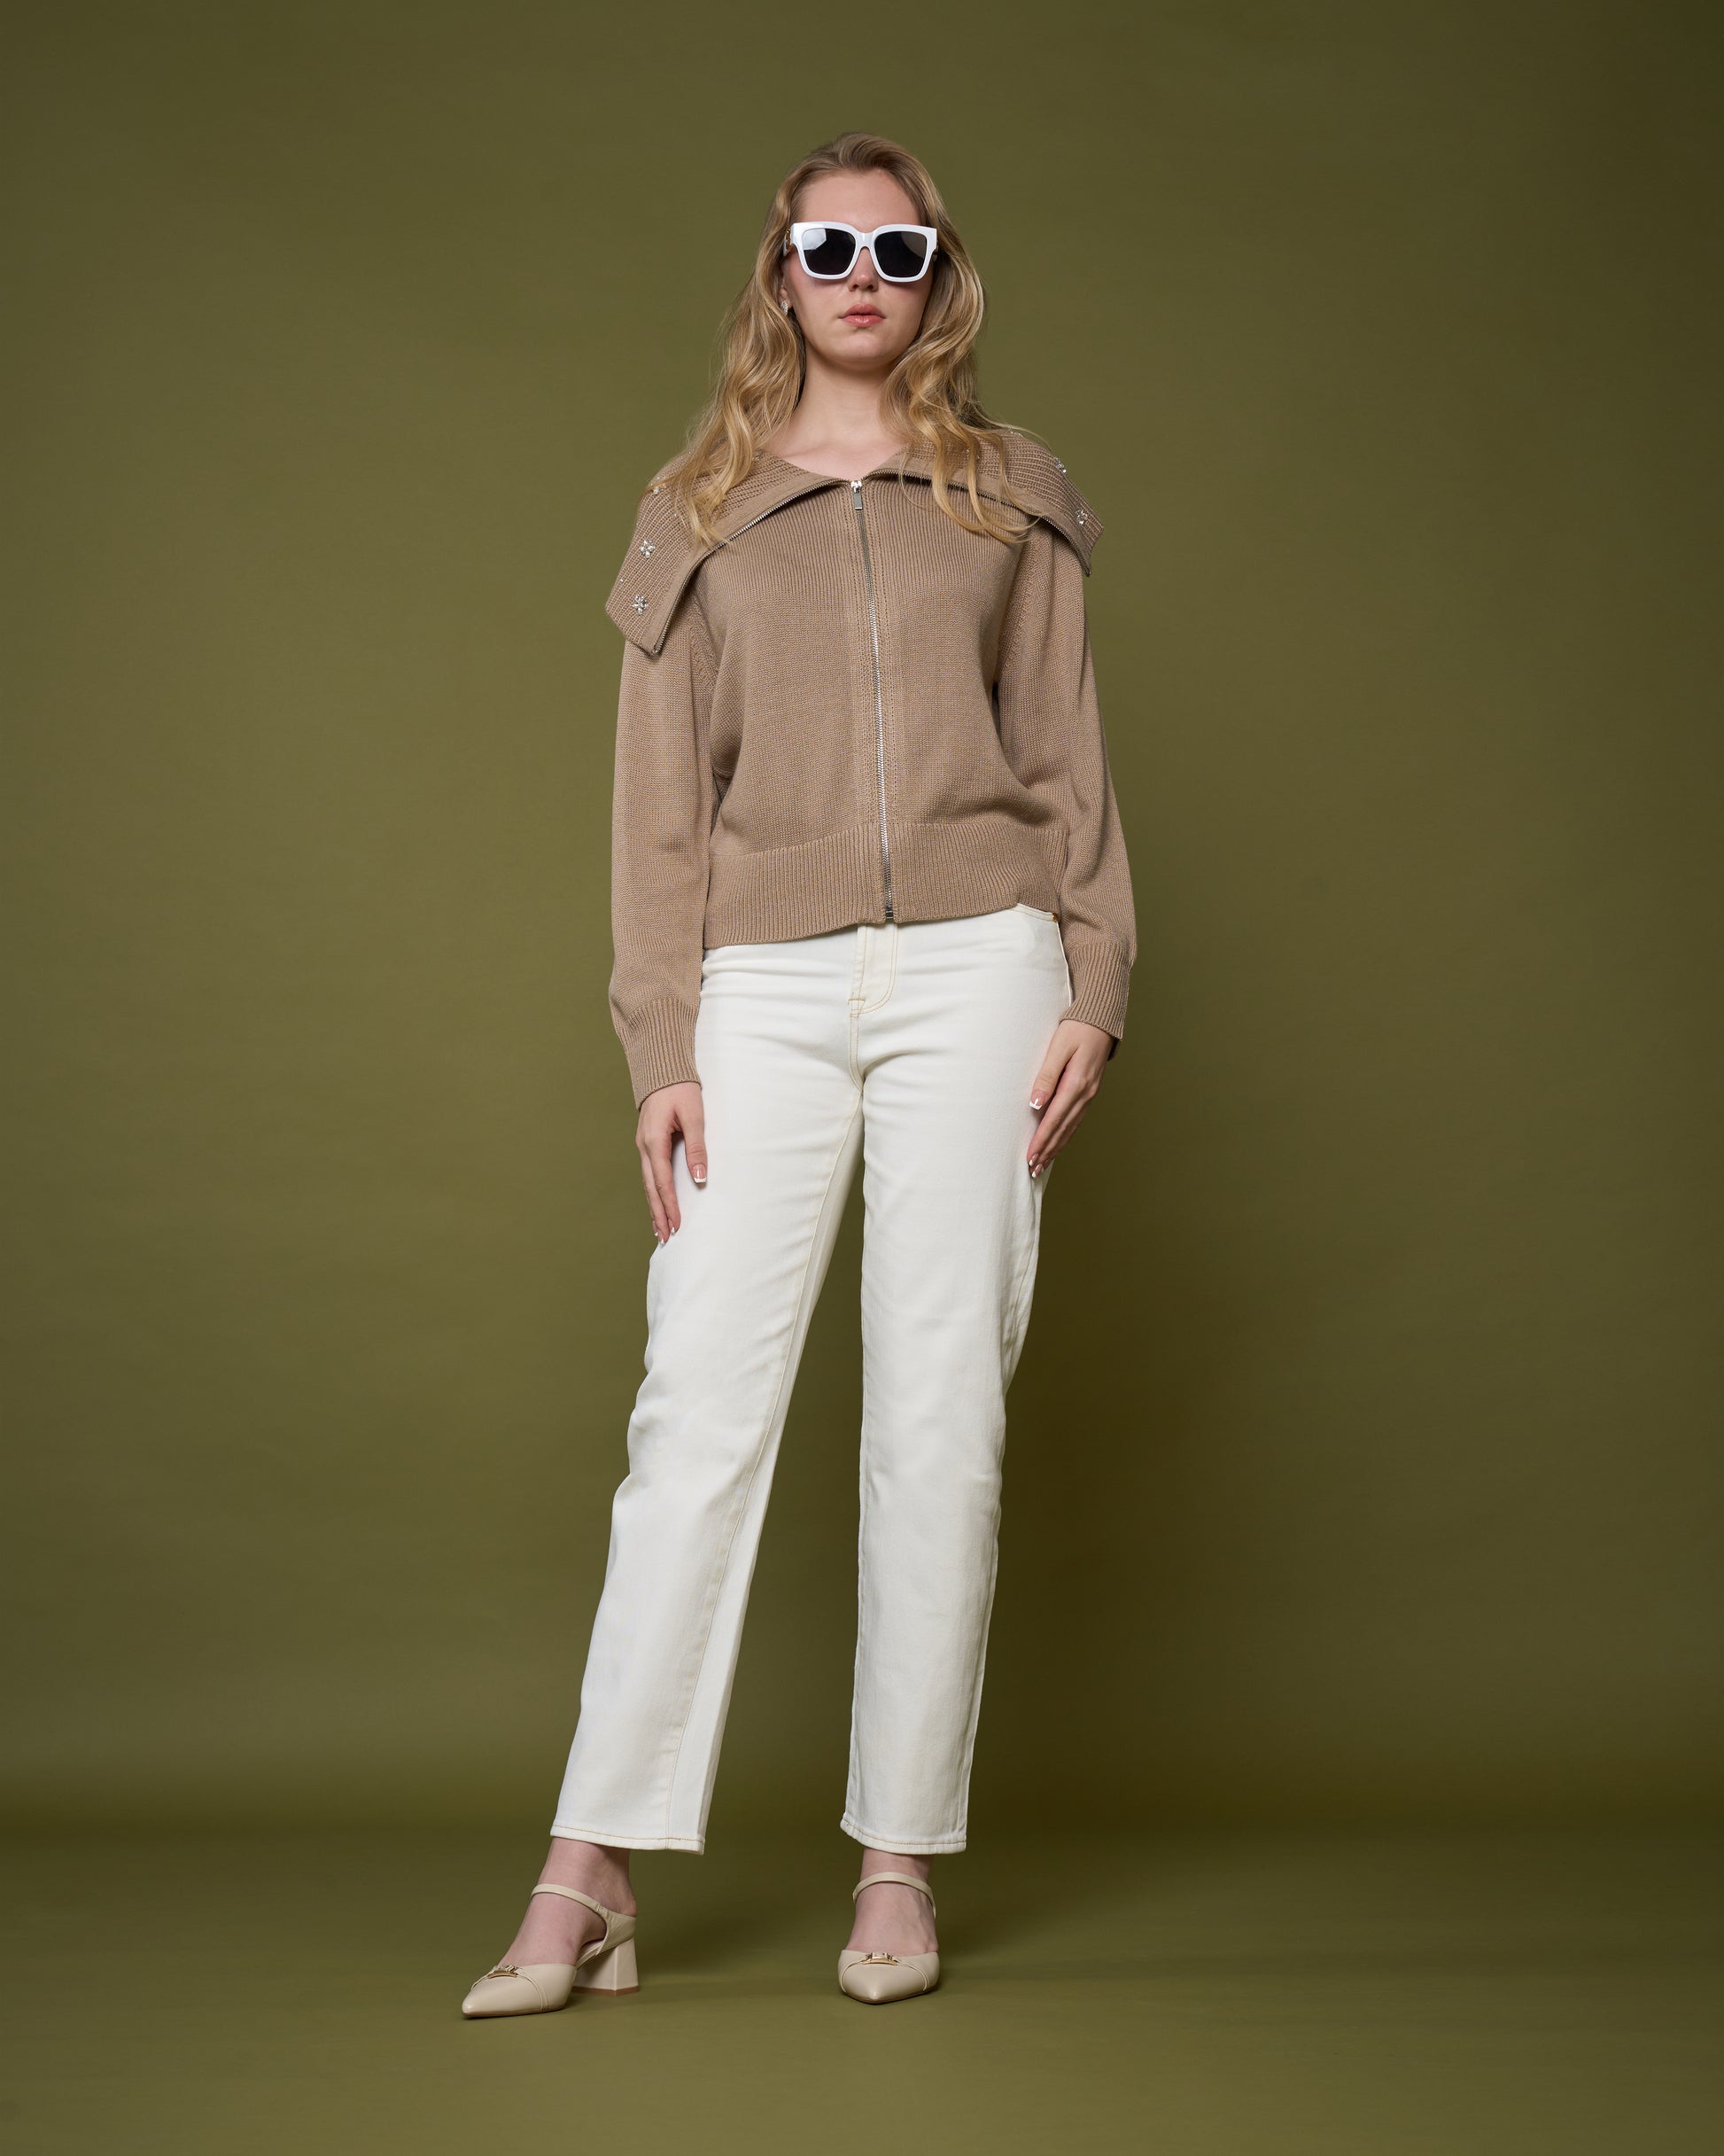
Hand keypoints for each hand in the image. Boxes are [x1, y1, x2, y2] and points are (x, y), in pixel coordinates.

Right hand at [636, 1080, 706, 1240]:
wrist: (662, 1070)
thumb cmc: (680, 1090)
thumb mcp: (694, 1116)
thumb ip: (697, 1147)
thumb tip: (699, 1177)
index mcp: (654, 1141)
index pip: (662, 1181)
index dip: (670, 1205)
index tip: (677, 1225)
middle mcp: (644, 1147)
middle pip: (651, 1188)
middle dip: (658, 1214)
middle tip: (666, 1238)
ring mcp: (643, 1146)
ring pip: (648, 1183)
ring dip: (654, 1206)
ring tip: (660, 1229)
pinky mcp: (647, 1144)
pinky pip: (649, 1173)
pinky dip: (653, 1192)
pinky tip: (657, 1203)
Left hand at [1026, 1021, 1114, 1177]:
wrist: (1101, 1020)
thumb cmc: (1076, 1029)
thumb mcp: (1058, 1048)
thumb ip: (1046, 1076)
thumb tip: (1035, 1104)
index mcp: (1076, 1084)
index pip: (1054, 1119)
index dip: (1042, 1140)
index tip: (1030, 1156)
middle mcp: (1085, 1094)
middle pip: (1063, 1129)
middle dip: (1047, 1150)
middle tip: (1032, 1169)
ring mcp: (1089, 1095)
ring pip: (1071, 1128)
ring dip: (1056, 1147)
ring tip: (1042, 1163)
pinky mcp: (1089, 1092)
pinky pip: (1076, 1120)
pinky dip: (1065, 1135)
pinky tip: (1058, 1143)